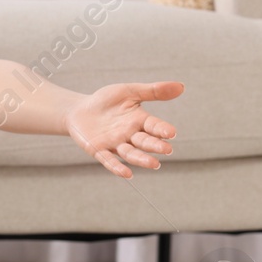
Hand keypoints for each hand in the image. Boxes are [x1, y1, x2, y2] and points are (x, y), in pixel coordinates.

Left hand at [64, 81, 183, 177]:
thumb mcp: (129, 91)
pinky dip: (117, 167)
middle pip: (144, 142)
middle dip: (155, 146)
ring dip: (141, 159)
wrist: (80, 109)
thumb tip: (181, 86)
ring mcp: (115, 144)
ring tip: (154, 164)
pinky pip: (109, 160)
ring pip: (130, 153)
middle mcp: (130, 135)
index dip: (162, 129)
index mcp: (139, 121)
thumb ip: (152, 91)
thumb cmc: (107, 100)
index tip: (172, 133)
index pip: (154, 126)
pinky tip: (126, 174)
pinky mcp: (99, 150)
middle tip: (167, 150)